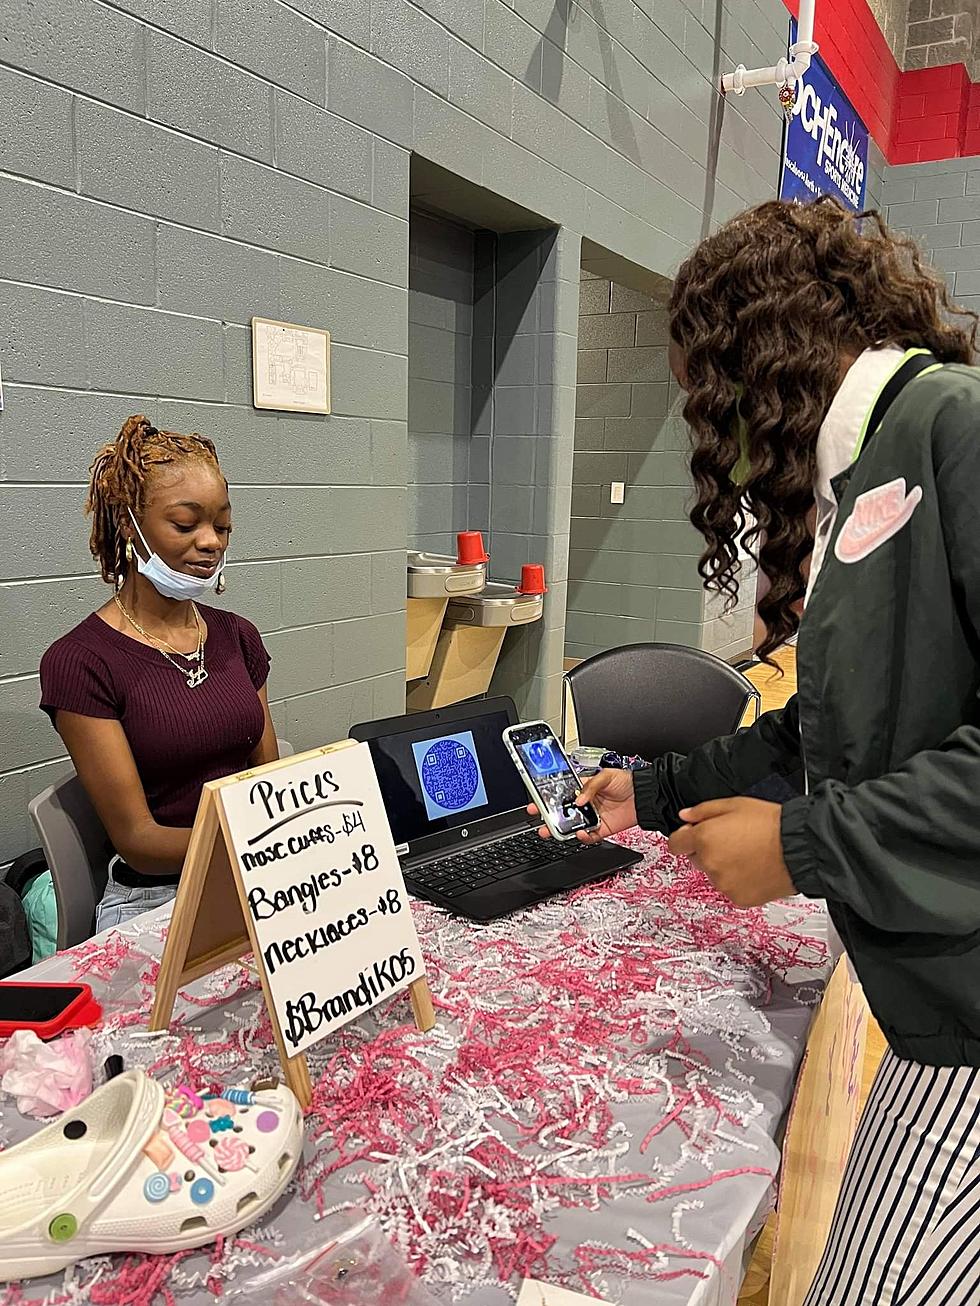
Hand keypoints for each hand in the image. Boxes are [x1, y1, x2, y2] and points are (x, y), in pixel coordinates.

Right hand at [527, 768, 636, 843]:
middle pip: (563, 812)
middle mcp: (586, 804)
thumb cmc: (628, 781)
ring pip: (572, 826)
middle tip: (539, 818)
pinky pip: (589, 836)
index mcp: (583, 789)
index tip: (537, 801)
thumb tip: (578, 800)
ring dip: (561, 829)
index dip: (548, 798)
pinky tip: (580, 833)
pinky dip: (583, 837)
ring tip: (552, 830)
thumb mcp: (606, 776)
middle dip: (548, 815)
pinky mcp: (602, 829)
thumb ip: (591, 787)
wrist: (646, 795)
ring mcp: (593, 817)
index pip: (562, 794)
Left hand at [667, 798, 795, 906]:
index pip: (675, 845)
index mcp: (704, 838)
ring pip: (714, 874)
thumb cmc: (772, 825)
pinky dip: (739, 881)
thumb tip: (686, 816)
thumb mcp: (735, 805)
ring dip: (724, 866)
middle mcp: (710, 863)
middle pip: (696, 859)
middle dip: (708, 850)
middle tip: (733, 841)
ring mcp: (723, 883)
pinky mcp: (738, 898)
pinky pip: (731, 888)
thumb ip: (703, 811)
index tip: (692, 836)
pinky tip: (754, 868)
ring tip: (749, 853)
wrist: (799, 848)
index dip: (684, 838)